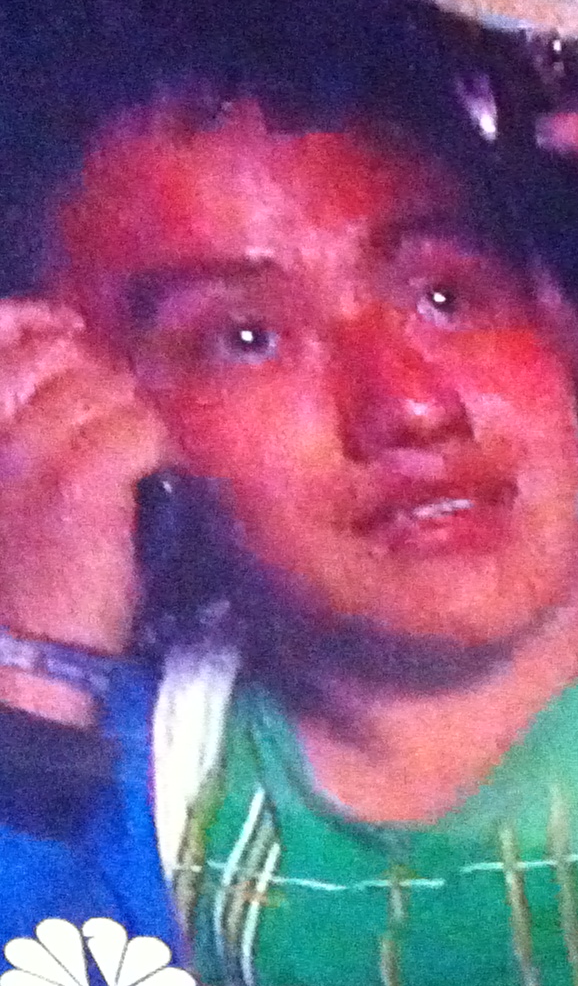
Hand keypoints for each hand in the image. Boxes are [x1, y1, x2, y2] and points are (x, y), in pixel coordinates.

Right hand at [0, 300, 170, 719]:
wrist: (17, 663)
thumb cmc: (16, 577)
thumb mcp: (0, 486)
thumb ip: (16, 422)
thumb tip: (59, 345)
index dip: (36, 322)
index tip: (64, 327)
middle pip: (64, 354)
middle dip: (100, 379)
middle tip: (109, 427)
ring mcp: (30, 452)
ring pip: (110, 388)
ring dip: (131, 421)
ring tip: (122, 468)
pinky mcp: (79, 481)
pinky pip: (141, 427)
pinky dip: (154, 452)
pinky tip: (142, 483)